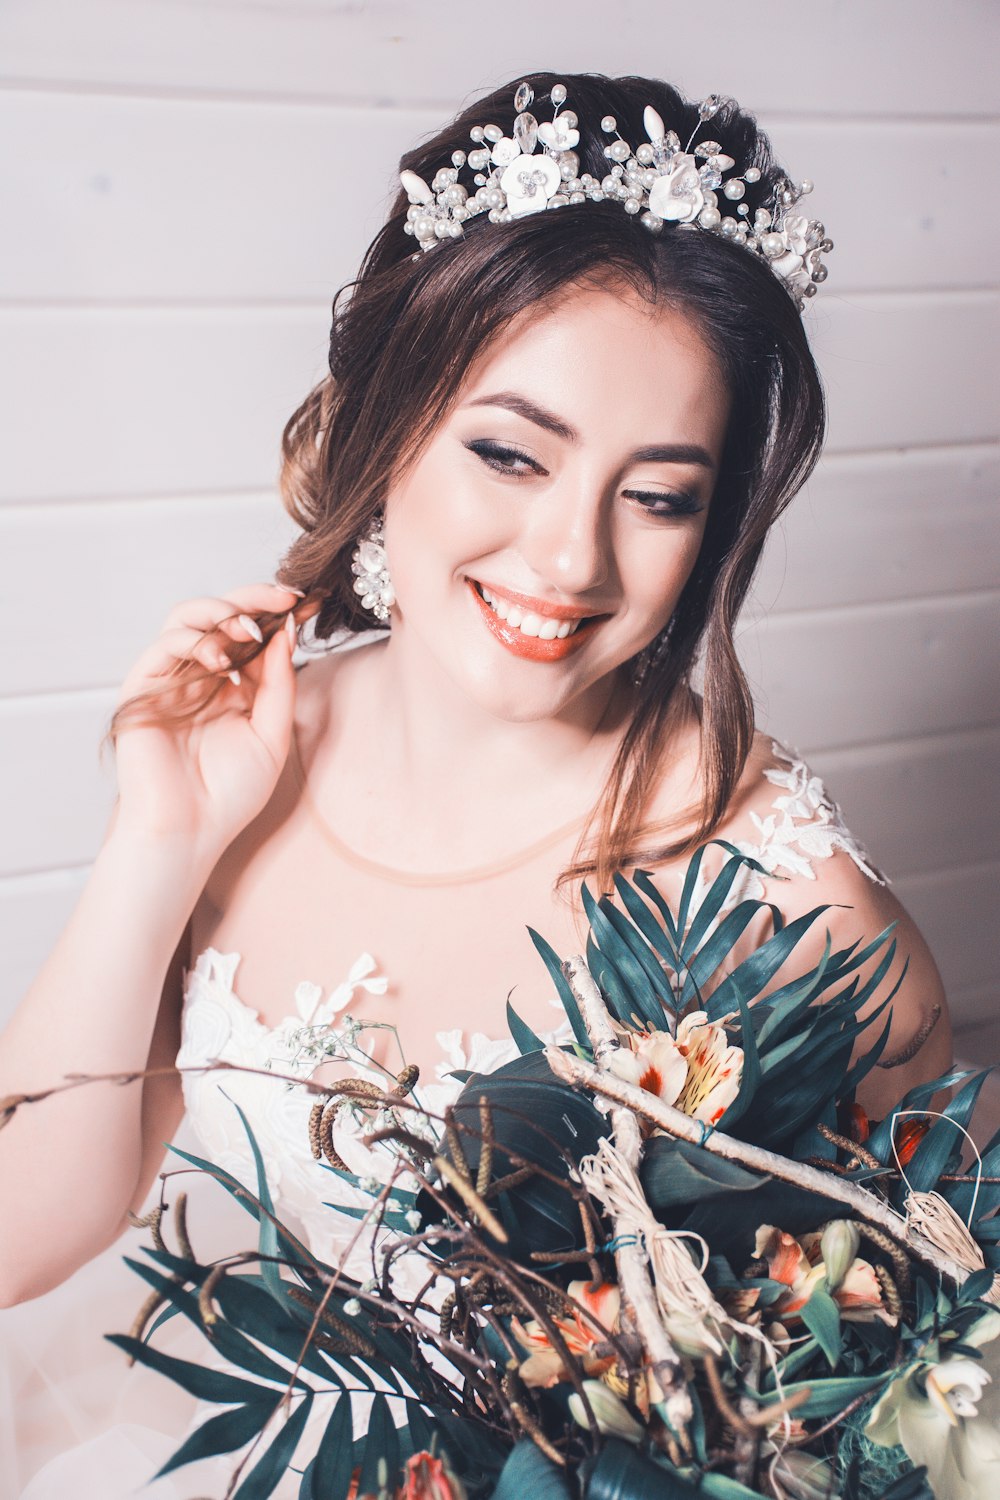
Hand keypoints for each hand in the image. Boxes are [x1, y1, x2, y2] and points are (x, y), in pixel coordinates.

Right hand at [111, 582, 310, 861]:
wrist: (190, 830)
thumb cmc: (230, 794)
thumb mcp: (272, 735)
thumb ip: (279, 685)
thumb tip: (286, 632)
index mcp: (234, 686)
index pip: (252, 634)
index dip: (276, 613)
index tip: (305, 601)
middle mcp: (202, 677)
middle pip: (221, 616)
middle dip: (252, 599)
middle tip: (282, 597)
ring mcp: (171, 680)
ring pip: (187, 619)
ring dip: (221, 614)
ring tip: (248, 630)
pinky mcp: (143, 688)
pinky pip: (164, 647)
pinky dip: (194, 642)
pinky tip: (222, 662)